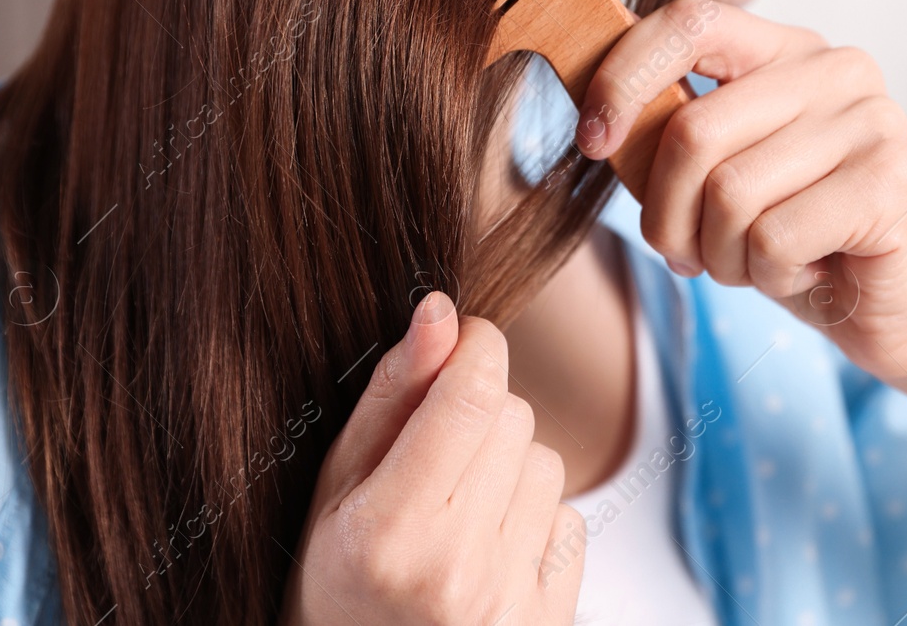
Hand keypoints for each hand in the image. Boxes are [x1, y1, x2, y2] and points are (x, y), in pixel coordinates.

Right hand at [280, 293, 583, 625]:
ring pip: (547, 462)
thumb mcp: (335, 490)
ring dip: (510, 469)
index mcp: (387, 533)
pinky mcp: (552, 622)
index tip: (461, 343)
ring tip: (458, 513)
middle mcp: (455, 571)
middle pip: (513, 417)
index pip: (472, 394)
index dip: (476, 346)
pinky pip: (571, 519)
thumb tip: (440, 310)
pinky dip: (535, 520)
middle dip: (480, 412)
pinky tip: (489, 551)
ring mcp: (511, 604)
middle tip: (436, 458)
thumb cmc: (336, 581)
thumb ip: (389, 397)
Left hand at [575, 0, 906, 386]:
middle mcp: (837, 69)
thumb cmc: (793, 242)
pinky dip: (768, 275)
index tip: (592, 141)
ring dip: (722, 255)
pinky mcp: (891, 183)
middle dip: (668, 215)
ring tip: (758, 263)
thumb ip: (671, 139)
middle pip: (694, 130)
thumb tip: (598, 121)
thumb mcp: (717, 180)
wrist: (891, 312)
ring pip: (729, 193)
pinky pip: (773, 237)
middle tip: (689, 254)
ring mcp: (872, 121)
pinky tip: (806, 273)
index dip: (623, 78)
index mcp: (789, 51)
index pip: (690, 21)